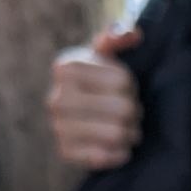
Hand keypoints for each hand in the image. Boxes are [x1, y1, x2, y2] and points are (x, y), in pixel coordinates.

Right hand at [47, 26, 142, 170]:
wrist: (76, 118)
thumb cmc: (96, 82)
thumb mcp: (103, 56)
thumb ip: (116, 38)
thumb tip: (132, 33)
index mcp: (65, 67)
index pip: (125, 81)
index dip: (132, 87)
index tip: (124, 89)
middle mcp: (56, 97)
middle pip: (124, 109)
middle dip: (135, 113)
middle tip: (130, 114)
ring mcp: (57, 127)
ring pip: (118, 134)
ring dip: (130, 134)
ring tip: (126, 129)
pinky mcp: (65, 152)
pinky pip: (107, 157)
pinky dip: (120, 153)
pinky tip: (116, 146)